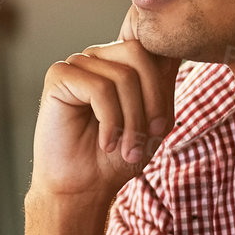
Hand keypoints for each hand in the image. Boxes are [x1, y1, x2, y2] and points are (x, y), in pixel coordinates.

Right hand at [29, 7, 180, 202]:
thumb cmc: (118, 157)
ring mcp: (78, 63)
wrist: (85, 187)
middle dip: (150, 101)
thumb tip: (175, 52)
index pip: (154, 48)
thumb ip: (164, 85)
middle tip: (147, 138)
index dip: (162, 89)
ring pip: (122, 76)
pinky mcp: (59, 76)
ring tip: (126, 148)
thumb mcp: (156, 120)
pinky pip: (99, 88)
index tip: (160, 127)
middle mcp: (100, 56)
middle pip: (139, 55)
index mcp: (121, 62)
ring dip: (131, 119)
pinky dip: (110, 120)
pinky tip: (106, 142)